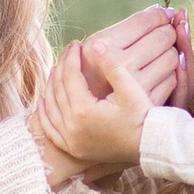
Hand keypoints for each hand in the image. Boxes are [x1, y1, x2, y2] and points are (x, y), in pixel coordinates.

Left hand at [33, 32, 153, 179]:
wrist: (150, 146)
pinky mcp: (73, 149)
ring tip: (56, 70)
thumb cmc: (143, 117)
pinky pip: (51, 130)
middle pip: (58, 90)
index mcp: (84, 110)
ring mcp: (71, 140)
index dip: (72, 57)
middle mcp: (72, 126)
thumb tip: (97, 44)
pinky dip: (44, 115)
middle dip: (61, 67)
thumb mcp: (130, 89)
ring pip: (51, 108)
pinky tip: (44, 102)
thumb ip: (112, 66)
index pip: (70, 76)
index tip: (76, 44)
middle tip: (67, 52)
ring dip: (51, 87)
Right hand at [81, 1, 186, 109]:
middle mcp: (121, 65)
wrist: (86, 116)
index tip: (164, 14)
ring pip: (172, 57)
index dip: (159, 15)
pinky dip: (170, 73)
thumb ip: (128, 29)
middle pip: (163, 36)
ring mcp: (136, 86)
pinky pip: (173, 79)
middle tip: (165, 33)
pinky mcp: (149, 103)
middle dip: (168, 30)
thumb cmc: (94, 74)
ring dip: (171, 51)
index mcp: (104, 46)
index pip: (145, 21)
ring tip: (160, 53)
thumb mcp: (98, 46)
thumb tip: (161, 11)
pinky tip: (159, 73)